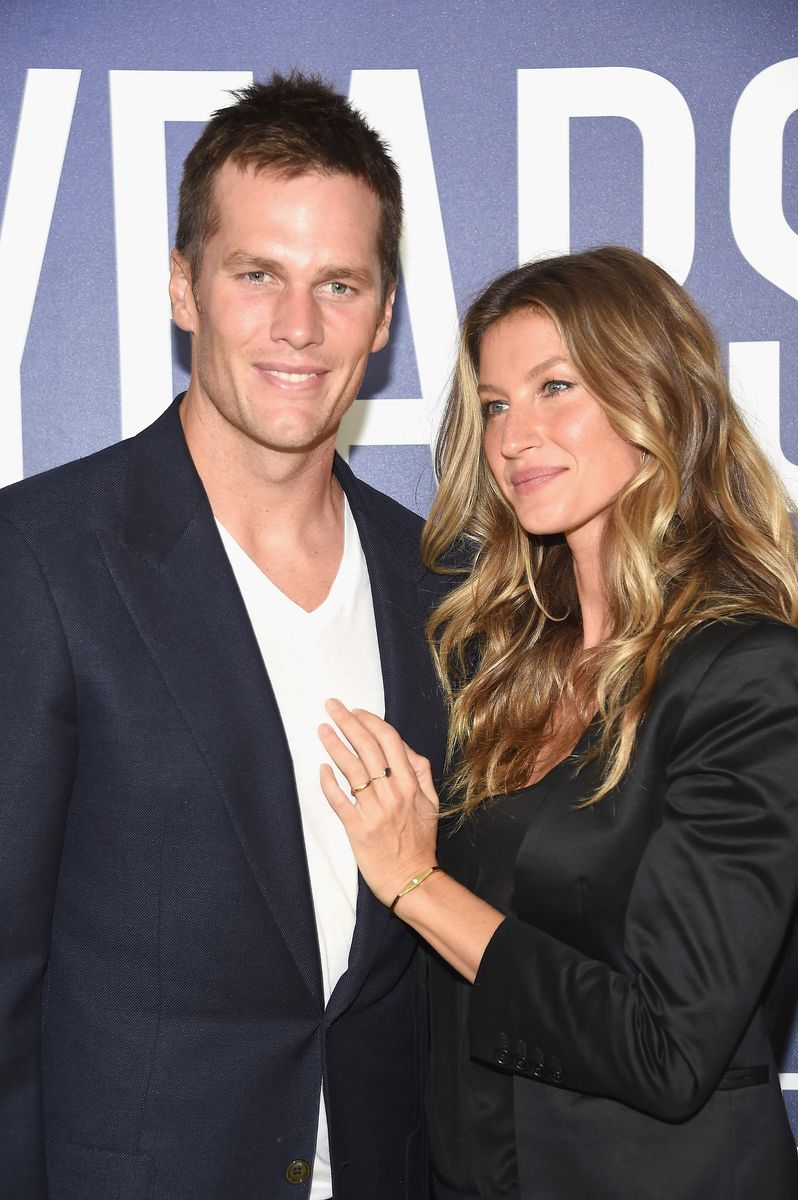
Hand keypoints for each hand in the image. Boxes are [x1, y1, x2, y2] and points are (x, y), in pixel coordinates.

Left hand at [319, 699, 439, 907]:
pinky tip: (322, 767)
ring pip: (350, 768)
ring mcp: (373, 810)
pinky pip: (338, 799)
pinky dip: (328, 782)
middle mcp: (392, 793)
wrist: (411, 879)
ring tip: (322, 729)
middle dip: (347, 722)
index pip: (389, 741)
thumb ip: (420, 771)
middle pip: (367, 748)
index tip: (356, 711)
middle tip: (331, 706)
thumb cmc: (420, 841)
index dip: (370, 721)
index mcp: (411, 784)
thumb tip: (403, 746)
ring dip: (334, 745)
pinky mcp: (356, 828)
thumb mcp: (431, 803)